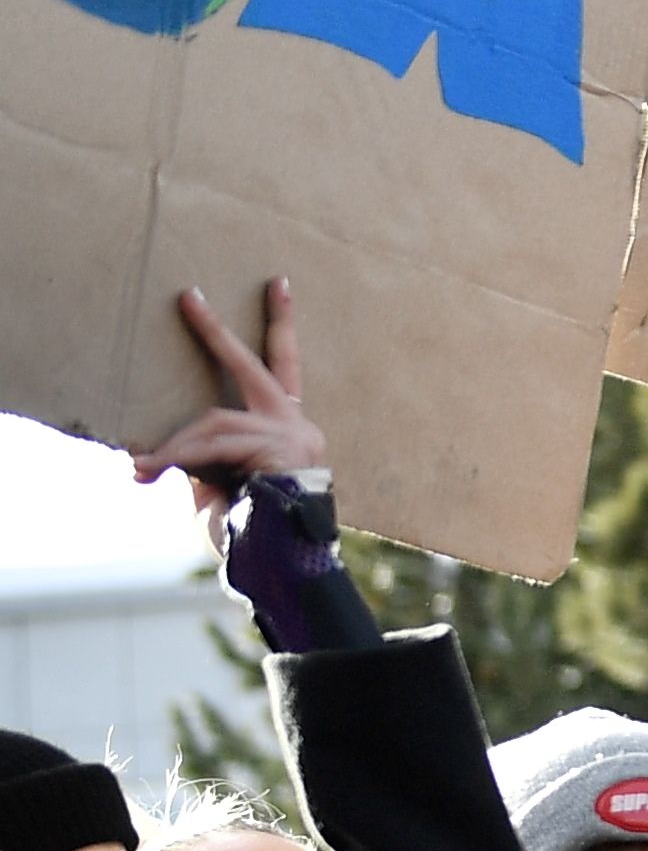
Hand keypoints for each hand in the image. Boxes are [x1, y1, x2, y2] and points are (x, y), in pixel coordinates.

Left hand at [131, 279, 321, 524]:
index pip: (283, 369)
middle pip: (259, 366)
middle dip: (218, 332)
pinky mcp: (283, 451)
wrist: (283, 566)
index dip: (280, 326)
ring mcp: (295, 437)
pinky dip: (179, 455)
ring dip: (177, 446)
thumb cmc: (252, 533)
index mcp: (289, 432)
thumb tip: (153, 446)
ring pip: (217, 421)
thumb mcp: (218, 485)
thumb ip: (200, 455)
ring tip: (144, 469)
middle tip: (187, 296)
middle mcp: (299, 427)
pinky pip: (216, 443)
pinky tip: (151, 470)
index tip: (279, 283)